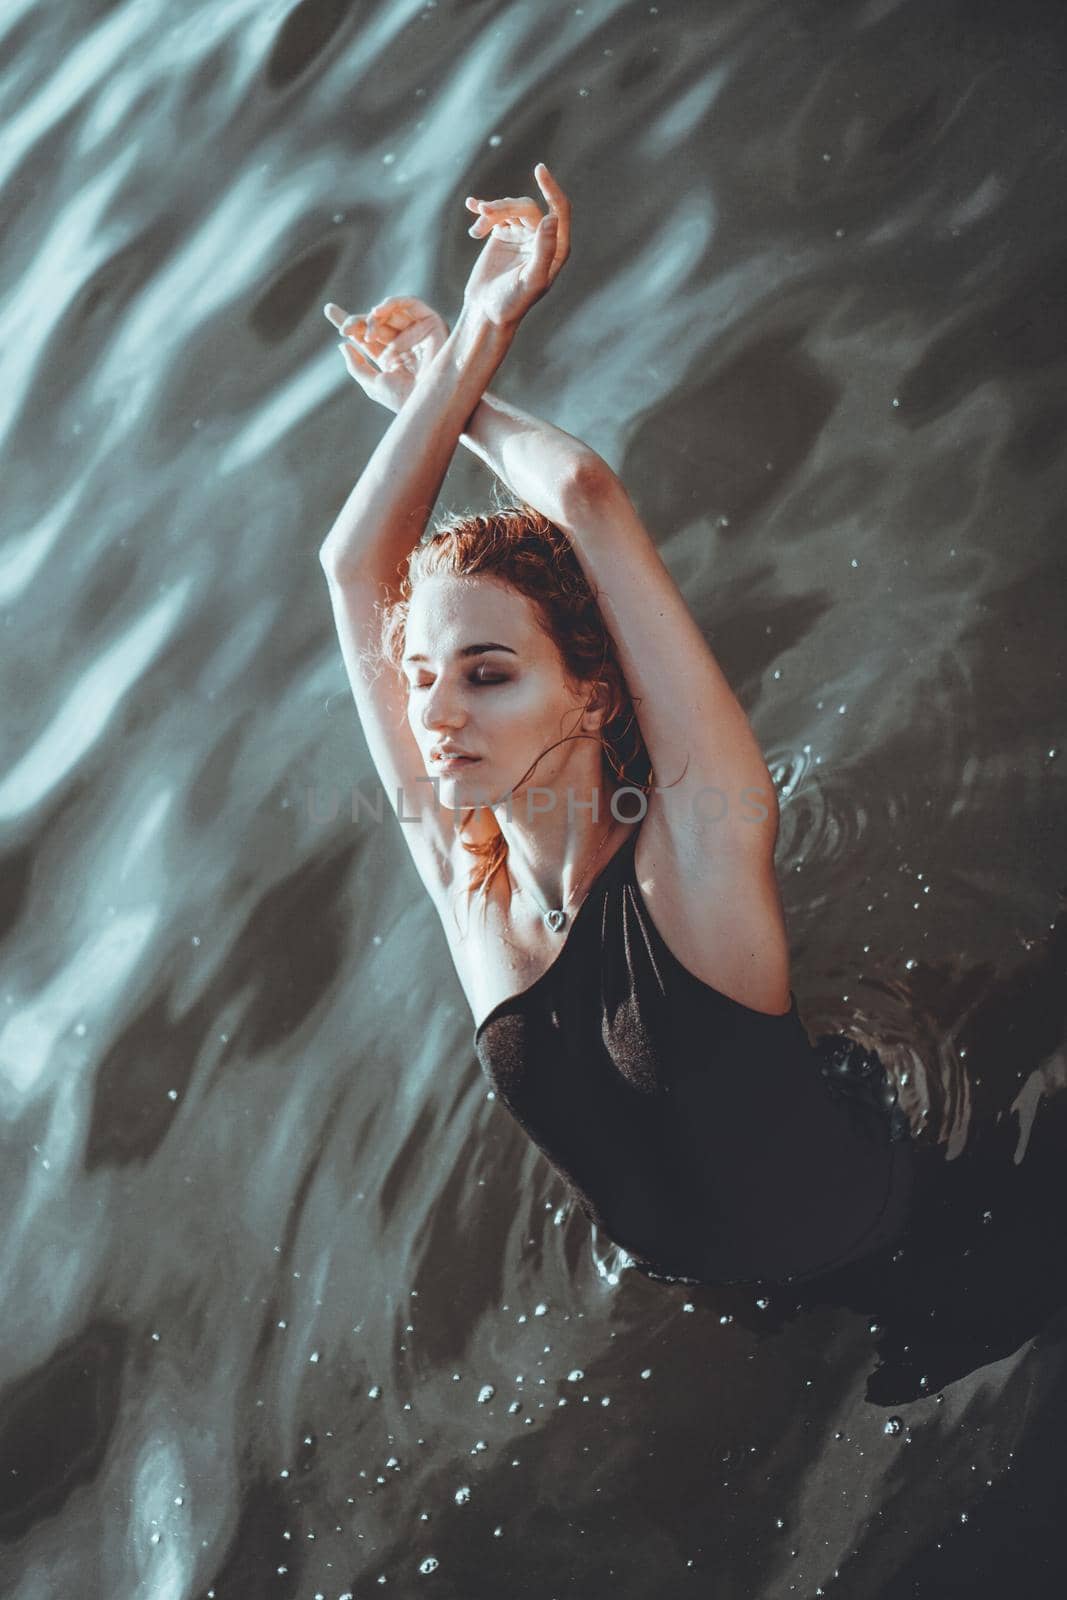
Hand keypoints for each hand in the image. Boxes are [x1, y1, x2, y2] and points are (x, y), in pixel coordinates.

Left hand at [323, 296, 449, 411]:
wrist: (430, 401)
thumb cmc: (404, 399)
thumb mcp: (373, 384)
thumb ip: (357, 366)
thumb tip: (344, 346)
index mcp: (390, 358)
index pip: (366, 335)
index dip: (350, 322)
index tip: (330, 310)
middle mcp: (403, 343)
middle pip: (375, 322)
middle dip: (358, 321)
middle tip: (345, 329)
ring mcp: (418, 333)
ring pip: (391, 312)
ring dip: (374, 317)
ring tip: (365, 330)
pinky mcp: (432, 323)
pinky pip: (412, 305)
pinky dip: (394, 304)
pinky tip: (379, 314)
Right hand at [461, 161, 569, 328]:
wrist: (487, 314)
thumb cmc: (512, 304)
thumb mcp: (531, 281)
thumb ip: (544, 251)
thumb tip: (552, 218)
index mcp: (557, 249)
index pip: (559, 210)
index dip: (551, 189)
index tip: (539, 170)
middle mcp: (542, 239)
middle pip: (526, 207)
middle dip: (505, 207)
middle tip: (484, 214)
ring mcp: (521, 235)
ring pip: (509, 209)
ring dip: (491, 212)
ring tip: (476, 228)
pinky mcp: (502, 236)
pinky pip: (495, 215)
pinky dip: (482, 210)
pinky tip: (471, 206)